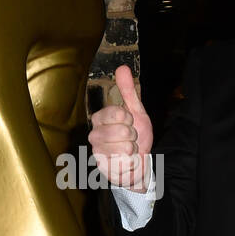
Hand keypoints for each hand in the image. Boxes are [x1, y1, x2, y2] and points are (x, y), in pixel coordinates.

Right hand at [89, 65, 153, 191]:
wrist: (140, 161)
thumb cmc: (135, 136)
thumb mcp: (136, 111)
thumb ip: (128, 90)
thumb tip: (122, 67)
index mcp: (100, 118)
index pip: (117, 113)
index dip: (129, 118)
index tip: (129, 121)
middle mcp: (95, 135)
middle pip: (123, 132)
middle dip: (133, 136)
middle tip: (130, 139)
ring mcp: (97, 152)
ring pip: (125, 149)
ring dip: (133, 151)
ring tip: (129, 151)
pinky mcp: (102, 168)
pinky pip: (124, 163)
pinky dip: (131, 164)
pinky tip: (127, 162)